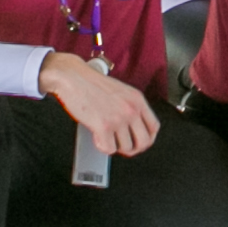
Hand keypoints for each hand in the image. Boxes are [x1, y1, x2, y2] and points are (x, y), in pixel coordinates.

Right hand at [38, 49, 160, 156]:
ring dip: (114, 145)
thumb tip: (134, 128)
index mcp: (137, 99)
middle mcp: (131, 109)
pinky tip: (97, 136)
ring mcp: (119, 118)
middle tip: (122, 146)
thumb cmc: (91, 83)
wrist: (73, 77)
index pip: (154, 127)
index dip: (147, 138)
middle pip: (144, 142)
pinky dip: (102, 146)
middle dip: (133, 148)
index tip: (138, 141)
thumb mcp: (121, 91)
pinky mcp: (104, 126)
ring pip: (126, 148)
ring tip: (105, 136)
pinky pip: (109, 149)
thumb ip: (130, 107)